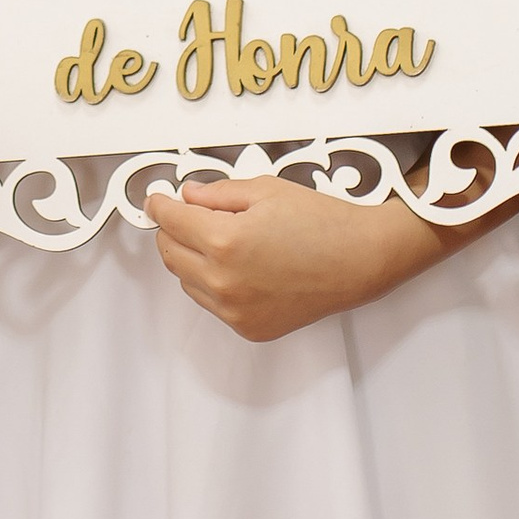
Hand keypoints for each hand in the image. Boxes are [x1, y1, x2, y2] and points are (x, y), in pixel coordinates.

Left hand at [143, 173, 497, 341]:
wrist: (360, 260)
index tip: (158, 199)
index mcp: (224, 241)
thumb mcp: (265, 190)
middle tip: (189, 215)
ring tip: (224, 241)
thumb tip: (185, 197)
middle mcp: (222, 281)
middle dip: (173, 230)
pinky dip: (213, 283)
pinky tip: (242, 267)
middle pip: (169, 253)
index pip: (169, 221)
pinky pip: (211, 303)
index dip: (159, 205)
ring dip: (191, 258)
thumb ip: (217, 194)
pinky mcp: (248, 328)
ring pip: (186, 280)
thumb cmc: (320, 220)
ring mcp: (234, 310)